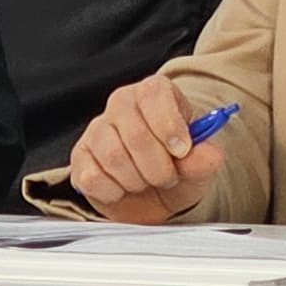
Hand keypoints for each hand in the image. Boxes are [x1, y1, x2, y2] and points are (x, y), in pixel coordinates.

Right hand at [65, 75, 226, 224]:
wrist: (155, 193)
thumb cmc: (178, 167)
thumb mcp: (200, 164)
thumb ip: (205, 158)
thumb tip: (206, 154)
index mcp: (154, 93)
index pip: (153, 93)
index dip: (169, 125)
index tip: (182, 150)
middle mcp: (121, 104)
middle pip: (136, 134)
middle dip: (158, 167)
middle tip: (168, 177)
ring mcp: (96, 130)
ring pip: (114, 157)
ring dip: (138, 181)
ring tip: (147, 182)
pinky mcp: (80, 157)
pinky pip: (93, 177)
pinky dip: (115, 192)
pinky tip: (124, 188)